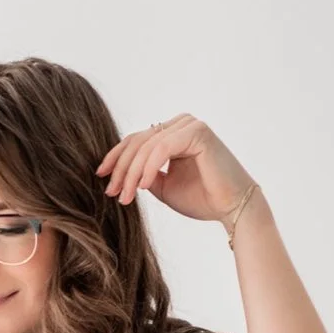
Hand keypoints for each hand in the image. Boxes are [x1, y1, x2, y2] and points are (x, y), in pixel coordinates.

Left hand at [95, 113, 255, 228]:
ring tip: (125, 197)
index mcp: (173, 133)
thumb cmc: (203, 199)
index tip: (101, 177)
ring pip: (147, 145)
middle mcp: (181, 124)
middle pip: (138, 141)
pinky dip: (148, 167)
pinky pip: (162, 148)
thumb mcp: (163, 187)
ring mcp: (190, 125)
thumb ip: (144, 174)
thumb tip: (120, 173)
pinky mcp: (197, 132)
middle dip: (120, 169)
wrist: (232, 208)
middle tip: (111, 193)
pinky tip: (141, 187)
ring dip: (131, 173)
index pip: (137, 140)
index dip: (116, 158)